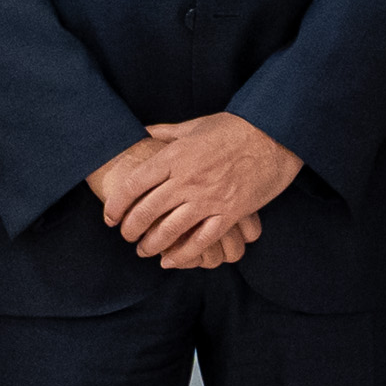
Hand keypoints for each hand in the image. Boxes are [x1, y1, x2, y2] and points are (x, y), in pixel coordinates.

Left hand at [92, 112, 303, 269]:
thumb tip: (144, 132)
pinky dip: (184, 254)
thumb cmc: (236, 127)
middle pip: (147, 211)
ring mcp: (208, 198)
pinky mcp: (229, 213)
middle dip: (131, 229)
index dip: (117, 204)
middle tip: (126, 236)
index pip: (134, 184)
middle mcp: (186, 179)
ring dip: (152, 245)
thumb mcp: (196, 125)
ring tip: (143, 251)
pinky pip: (201, 240)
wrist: (275, 135)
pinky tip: (171, 260)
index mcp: (175, 156)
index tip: (110, 216)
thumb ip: (167, 132)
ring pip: (170, 230)